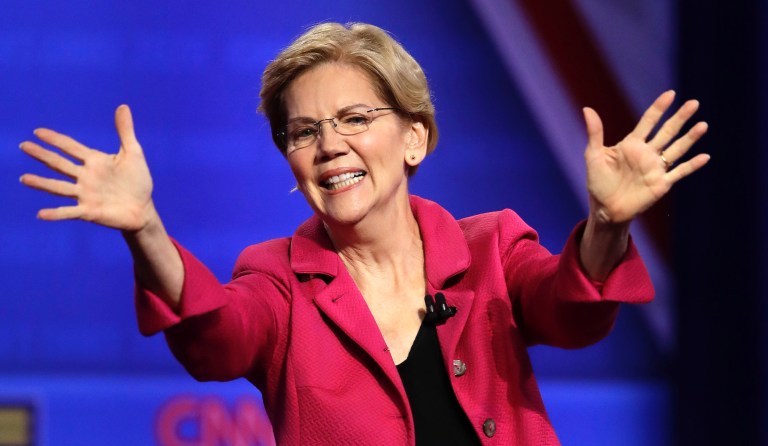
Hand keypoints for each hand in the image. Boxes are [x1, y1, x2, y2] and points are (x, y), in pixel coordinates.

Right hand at [20, 105, 154, 230]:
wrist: (143, 209)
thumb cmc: (137, 181)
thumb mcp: (133, 153)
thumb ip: (125, 131)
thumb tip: (123, 106)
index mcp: (94, 161)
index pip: (70, 147)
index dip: (55, 139)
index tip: (38, 132)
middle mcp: (85, 177)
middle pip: (59, 164)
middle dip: (42, 155)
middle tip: (24, 146)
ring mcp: (85, 194)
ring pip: (59, 187)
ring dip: (42, 183)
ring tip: (24, 178)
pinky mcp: (89, 211)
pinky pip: (69, 212)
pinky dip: (56, 213)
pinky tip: (41, 214)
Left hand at [583, 90, 709, 222]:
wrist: (605, 210)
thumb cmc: (597, 182)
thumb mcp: (593, 156)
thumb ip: (595, 133)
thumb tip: (587, 108)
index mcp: (631, 144)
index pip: (648, 122)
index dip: (659, 108)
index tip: (670, 94)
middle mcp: (647, 153)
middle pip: (667, 131)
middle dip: (680, 118)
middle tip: (694, 103)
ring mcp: (656, 168)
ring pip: (677, 149)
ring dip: (690, 138)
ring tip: (703, 125)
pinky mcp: (661, 184)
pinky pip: (679, 173)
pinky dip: (692, 165)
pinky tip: (705, 156)